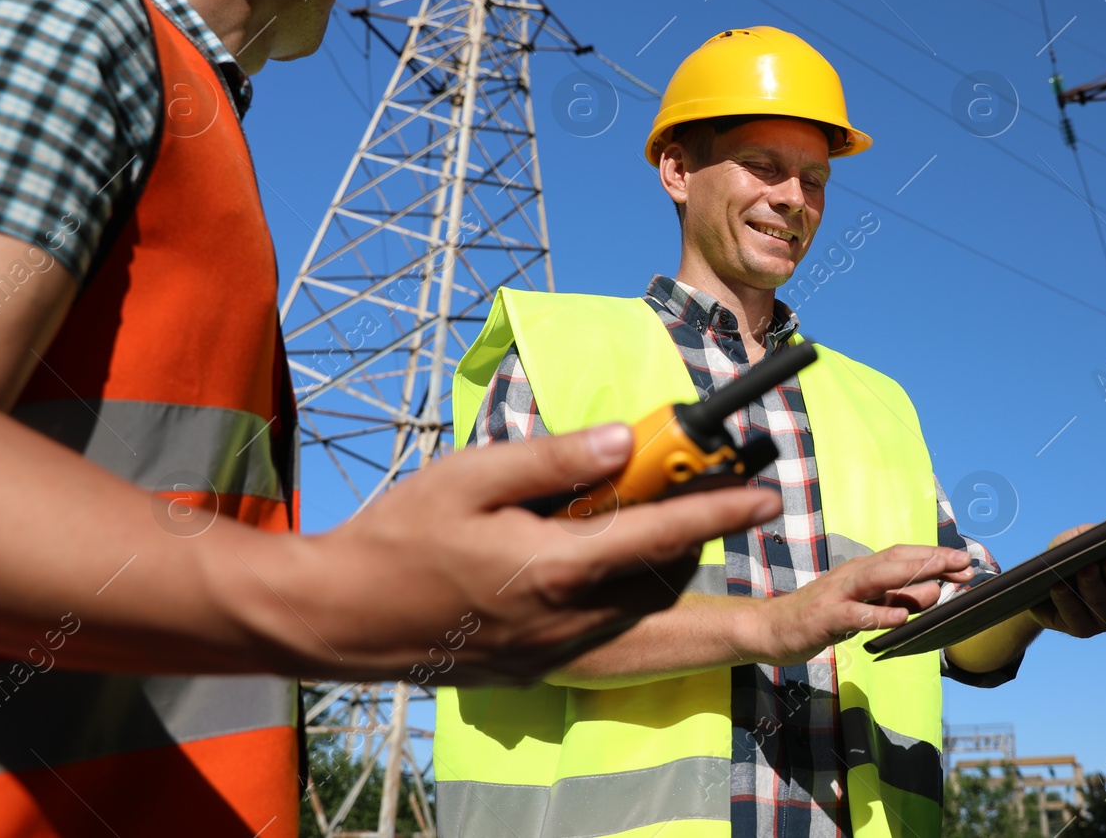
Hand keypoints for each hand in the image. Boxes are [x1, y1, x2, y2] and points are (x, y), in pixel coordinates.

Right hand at [229, 423, 782, 683]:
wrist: (337, 617)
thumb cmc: (398, 536)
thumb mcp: (471, 475)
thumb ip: (554, 458)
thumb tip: (625, 438)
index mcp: (556, 567)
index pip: (661, 533)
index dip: (720, 511)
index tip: (767, 495)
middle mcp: (568, 619)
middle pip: (663, 577)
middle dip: (691, 536)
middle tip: (692, 489)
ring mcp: (555, 652)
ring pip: (640, 610)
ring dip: (657, 565)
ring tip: (631, 516)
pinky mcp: (539, 667)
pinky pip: (608, 632)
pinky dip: (622, 594)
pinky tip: (591, 559)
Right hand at [745, 545, 973, 666]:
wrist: (769, 628)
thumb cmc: (819, 617)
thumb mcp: (864, 607)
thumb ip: (895, 600)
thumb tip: (935, 593)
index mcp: (862, 570)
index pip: (902, 555)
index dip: (933, 555)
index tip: (964, 561)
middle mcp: (851, 575)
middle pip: (895, 560)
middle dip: (930, 560)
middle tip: (963, 563)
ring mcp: (836, 594)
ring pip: (876, 579)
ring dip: (909, 578)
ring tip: (939, 582)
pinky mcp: (823, 617)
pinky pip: (853, 614)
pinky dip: (877, 614)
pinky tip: (899, 619)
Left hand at [1027, 526, 1105, 637]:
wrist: (1035, 586)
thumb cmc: (1063, 559)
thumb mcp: (1073, 540)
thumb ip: (1087, 534)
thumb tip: (1096, 534)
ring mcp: (1105, 616)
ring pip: (1104, 605)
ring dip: (1094, 587)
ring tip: (1086, 571)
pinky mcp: (1083, 629)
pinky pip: (1077, 617)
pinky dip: (1067, 601)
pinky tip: (1059, 588)